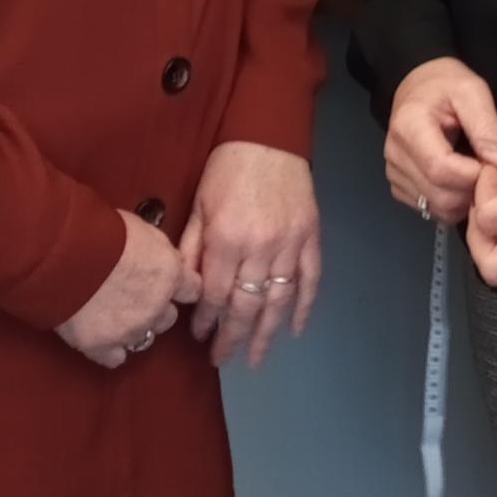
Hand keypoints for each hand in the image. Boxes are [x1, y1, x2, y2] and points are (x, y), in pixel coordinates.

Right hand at [56, 213, 199, 370]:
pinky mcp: (101, 346)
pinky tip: (98, 335)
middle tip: (131, 295)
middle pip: (167, 317)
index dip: (179, 286)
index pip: (193, 290)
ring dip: (133, 328)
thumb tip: (161, 259)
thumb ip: (158, 251)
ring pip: (144, 338)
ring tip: (111, 314)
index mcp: (170, 275)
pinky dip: (108, 348)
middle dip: (154, 308)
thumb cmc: (101, 230)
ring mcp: (130, 330)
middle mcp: (156, 307)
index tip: (167, 282)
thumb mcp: (142, 229)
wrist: (62, 253)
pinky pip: (115, 358)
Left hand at [181, 141, 321, 371]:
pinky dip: (305, 307)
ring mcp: (290, 245)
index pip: (215, 294)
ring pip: (279, 300)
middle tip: (223, 360)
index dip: (207, 320)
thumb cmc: (226, 170)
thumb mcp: (199, 206)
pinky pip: (311, 280)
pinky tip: (295, 330)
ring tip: (256, 357)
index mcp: (227, 239)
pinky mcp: (311, 238)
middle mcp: (260, 248)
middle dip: (233, 337)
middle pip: (246, 305)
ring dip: (266, 333)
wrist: (269, 137)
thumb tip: (186, 290)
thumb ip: (192, 249)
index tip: (199, 337)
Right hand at [384, 56, 496, 226]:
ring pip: (437, 208)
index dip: (474, 176)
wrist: (417, 86)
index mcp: (409, 127)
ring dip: (464, 200)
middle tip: (491, 171)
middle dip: (473, 190)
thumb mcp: (472, 90)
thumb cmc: (445, 84)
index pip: (441, 169)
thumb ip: (486, 125)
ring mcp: (394, 174)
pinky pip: (431, 210)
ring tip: (477, 175)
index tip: (496, 166)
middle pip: (440, 195)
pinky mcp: (399, 187)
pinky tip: (462, 182)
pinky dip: (452, 203)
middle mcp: (395, 155)